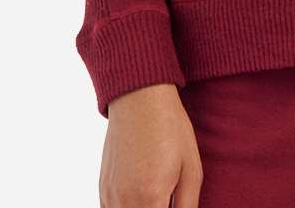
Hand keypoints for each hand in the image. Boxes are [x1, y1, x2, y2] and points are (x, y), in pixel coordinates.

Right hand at [99, 83, 202, 207]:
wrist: (140, 97)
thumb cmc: (170, 128)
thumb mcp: (191, 168)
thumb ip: (187, 207)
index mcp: (149, 197)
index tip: (173, 204)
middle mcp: (124, 201)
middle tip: (168, 198)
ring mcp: (109, 195)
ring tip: (157, 196)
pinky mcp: (103, 187)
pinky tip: (143, 198)